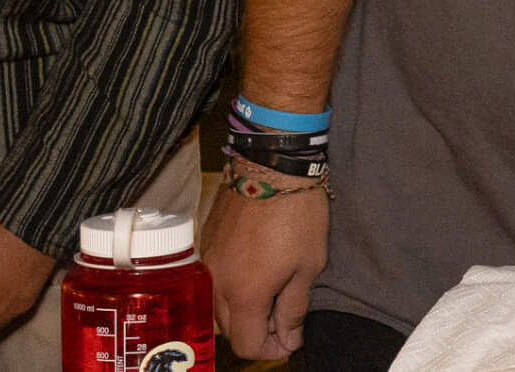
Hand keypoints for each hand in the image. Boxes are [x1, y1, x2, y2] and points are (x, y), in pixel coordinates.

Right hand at [206, 173, 330, 358]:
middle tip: (285, 315)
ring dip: (244, 309)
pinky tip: (257, 270)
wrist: (272, 164)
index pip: (246, 345)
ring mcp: (208, 262)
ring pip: (219, 306)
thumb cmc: (297, 214)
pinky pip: (215, 280)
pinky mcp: (207, 242)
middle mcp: (217, 284)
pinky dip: (233, 287)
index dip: (271, 349)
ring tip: (274, 291)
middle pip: (230, 329)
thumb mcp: (308, 265)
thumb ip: (294, 308)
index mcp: (244, 294)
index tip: (290, 337)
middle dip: (257, 331)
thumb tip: (287, 338)